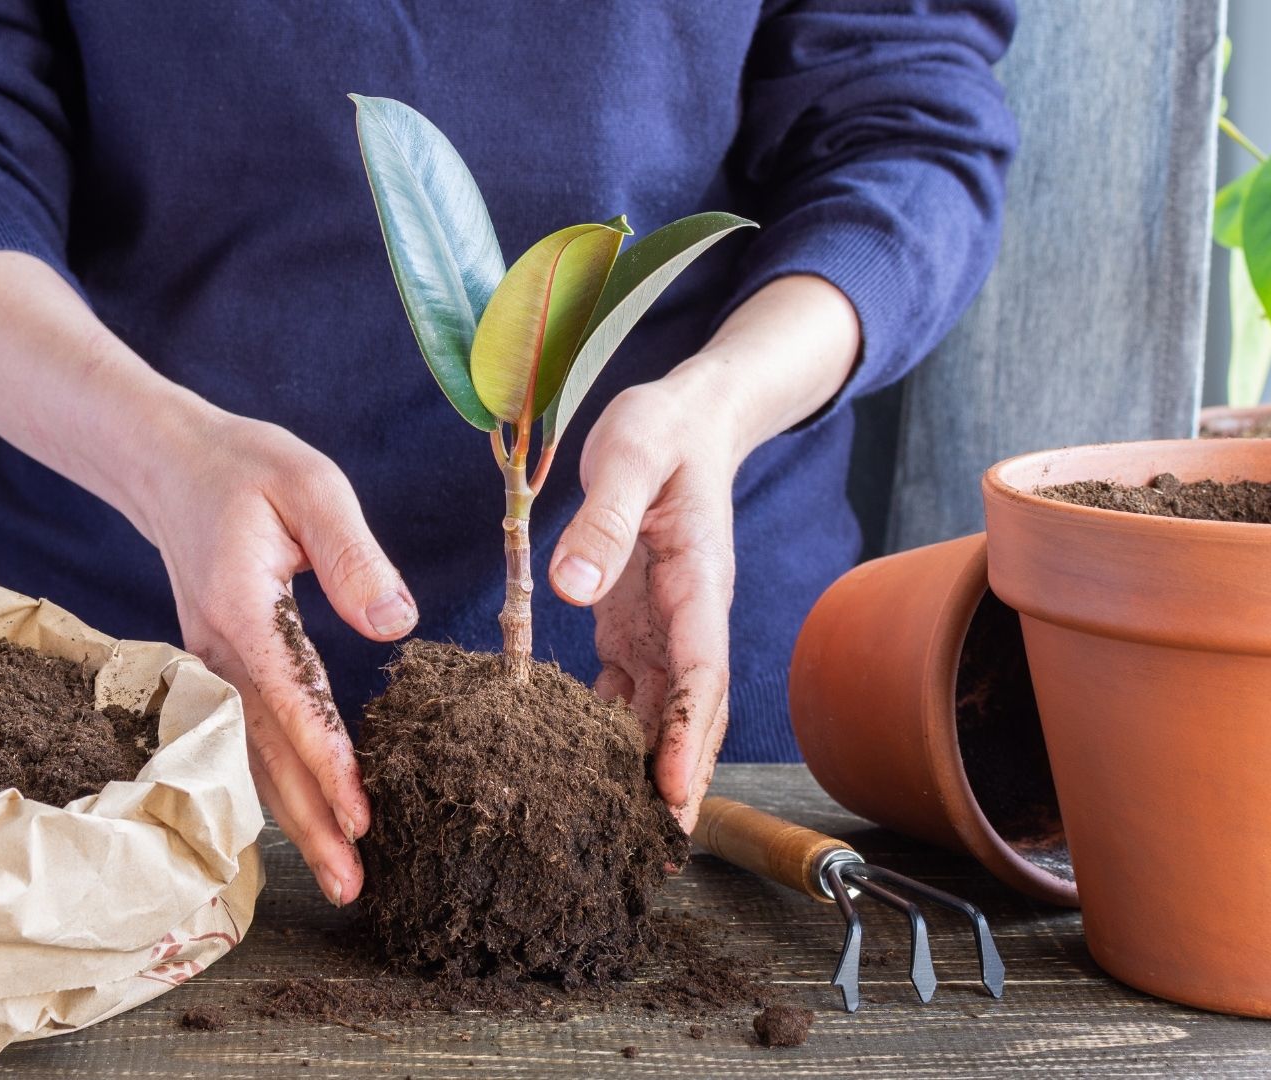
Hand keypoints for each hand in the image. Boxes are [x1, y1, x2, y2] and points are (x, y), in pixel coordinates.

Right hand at [0, 252, 414, 904]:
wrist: (165, 461)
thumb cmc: (246, 467)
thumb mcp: (310, 484)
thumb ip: (352, 553)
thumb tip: (395, 623)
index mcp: (241, 608)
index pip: (289, 699)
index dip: (325, 760)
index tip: (359, 815)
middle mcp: (216, 648)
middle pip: (263, 751)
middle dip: (309, 822)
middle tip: (351, 884)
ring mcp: (208, 662)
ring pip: (250, 755)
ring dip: (292, 817)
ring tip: (337, 875)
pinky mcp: (215, 665)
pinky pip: (244, 736)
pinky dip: (272, 785)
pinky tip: (303, 821)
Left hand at [546, 274, 862, 830]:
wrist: (688, 416)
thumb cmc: (662, 428)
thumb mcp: (630, 454)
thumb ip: (603, 521)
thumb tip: (570, 590)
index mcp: (699, 581)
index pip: (700, 673)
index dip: (688, 737)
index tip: (674, 794)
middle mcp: (688, 617)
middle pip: (691, 713)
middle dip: (678, 781)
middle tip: (657, 851)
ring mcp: (662, 626)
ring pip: (659, 713)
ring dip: (643, 771)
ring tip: (618, 836)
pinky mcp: (633, 624)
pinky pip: (623, 691)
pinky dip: (606, 735)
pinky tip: (573, 774)